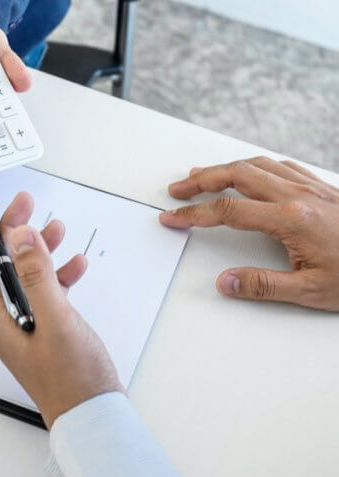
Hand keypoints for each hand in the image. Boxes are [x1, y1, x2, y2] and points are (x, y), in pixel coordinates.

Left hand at [0, 193, 122, 427]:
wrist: (93, 418)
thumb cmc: (72, 381)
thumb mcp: (56, 321)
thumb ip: (37, 276)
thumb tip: (19, 237)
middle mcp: (5, 319)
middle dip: (9, 230)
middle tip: (25, 203)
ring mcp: (25, 325)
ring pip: (23, 274)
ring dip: (36, 248)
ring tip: (54, 225)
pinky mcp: (45, 331)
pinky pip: (46, 293)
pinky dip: (58, 274)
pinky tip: (75, 264)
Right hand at [159, 156, 338, 310]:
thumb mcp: (310, 291)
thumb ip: (262, 285)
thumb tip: (225, 282)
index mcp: (292, 220)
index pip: (228, 211)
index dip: (194, 213)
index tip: (173, 217)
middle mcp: (299, 196)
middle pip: (237, 174)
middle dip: (201, 180)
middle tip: (178, 190)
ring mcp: (313, 187)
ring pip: (258, 164)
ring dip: (225, 168)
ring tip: (202, 176)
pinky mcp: (324, 187)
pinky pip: (282, 165)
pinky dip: (255, 165)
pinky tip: (249, 172)